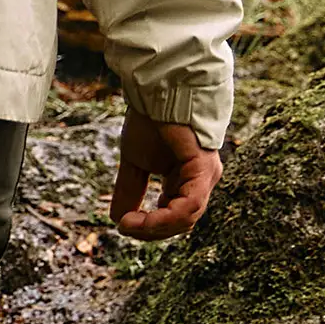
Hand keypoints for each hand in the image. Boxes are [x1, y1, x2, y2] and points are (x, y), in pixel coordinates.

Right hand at [110, 111, 221, 241]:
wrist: (156, 93)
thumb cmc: (149, 122)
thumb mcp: (134, 163)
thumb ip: (130, 191)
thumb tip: (119, 220)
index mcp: (187, 181)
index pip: (174, 217)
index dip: (149, 226)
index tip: (123, 225)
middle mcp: (201, 182)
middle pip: (182, 222)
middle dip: (151, 230)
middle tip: (124, 227)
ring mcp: (205, 177)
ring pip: (187, 218)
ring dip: (156, 227)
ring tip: (129, 224)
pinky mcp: (203, 169)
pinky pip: (190, 204)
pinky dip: (166, 217)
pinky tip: (142, 219)